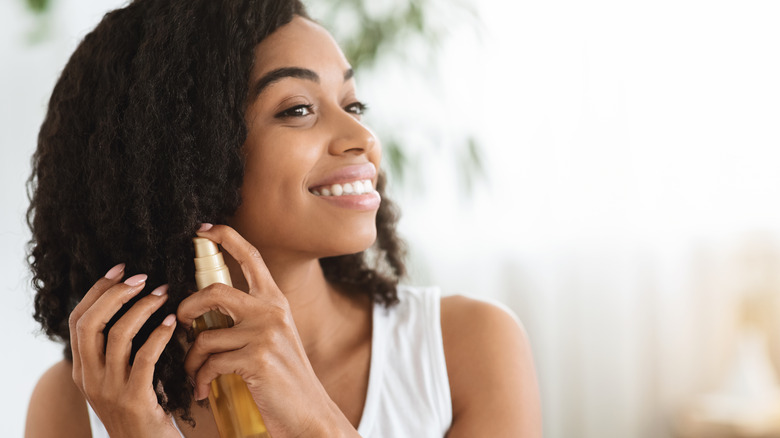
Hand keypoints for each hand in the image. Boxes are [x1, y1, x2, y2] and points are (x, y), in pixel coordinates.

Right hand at [69, 264, 179, 437]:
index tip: (120, 269)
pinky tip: (173, 323)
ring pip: (117, 336)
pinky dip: (159, 334)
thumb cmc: (144, 411)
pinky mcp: (134, 399)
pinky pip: (144, 357)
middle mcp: (90, 379)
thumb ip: (120, 352)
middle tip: (143, 278)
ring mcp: (110, 390)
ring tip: (164, 294)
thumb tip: (136, 307)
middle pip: (90, 323)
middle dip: (115, 294)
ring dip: (143, 308)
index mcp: (83, 370)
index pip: (78, 321)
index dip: (97, 291)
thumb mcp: (121, 380)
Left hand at [178, 224, 353, 437]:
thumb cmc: (284, 380)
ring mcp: (265, 335)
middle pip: (214, 291)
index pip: (251, 257)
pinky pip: (210, 363)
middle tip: (181, 323)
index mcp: (276, 302)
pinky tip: (203, 389)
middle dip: (186, 307)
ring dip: (191, 359)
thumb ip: (249, 320)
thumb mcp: (274, 339)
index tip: (203, 230)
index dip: (225, 237)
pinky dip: (199, 379)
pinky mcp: (256, 359)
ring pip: (205, 336)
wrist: (309, 414)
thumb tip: (204, 312)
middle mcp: (272, 311)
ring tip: (194, 373)